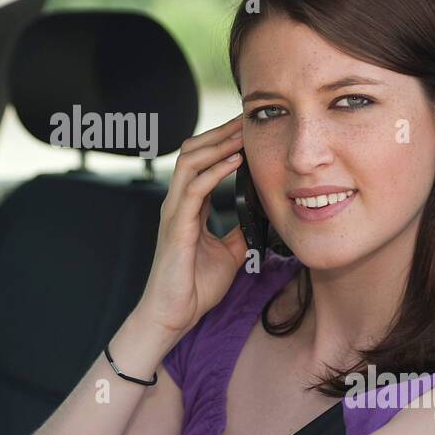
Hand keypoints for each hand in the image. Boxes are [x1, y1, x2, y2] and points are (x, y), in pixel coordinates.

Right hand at [133, 114, 247, 345]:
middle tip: (247, 120)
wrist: (174, 315)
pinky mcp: (176, 226)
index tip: (248, 129)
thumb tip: (261, 218)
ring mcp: (174, 212)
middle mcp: (177, 203)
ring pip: (190, 161)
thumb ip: (239, 231)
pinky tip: (235, 161)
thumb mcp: (228, 253)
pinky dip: (215, 170)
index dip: (222, 142)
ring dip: (218, 144)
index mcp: (188, 207)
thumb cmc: (194, 287)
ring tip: (242, 133)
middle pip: (192, 151)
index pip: (202, 161)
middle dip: (220, 133)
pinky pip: (194, 188)